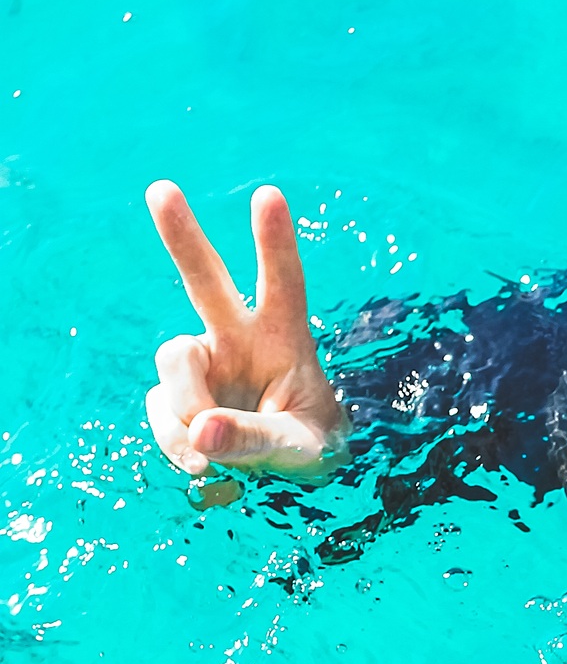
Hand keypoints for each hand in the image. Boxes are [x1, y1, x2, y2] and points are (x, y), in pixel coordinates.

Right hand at [144, 181, 350, 478]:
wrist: (287, 475)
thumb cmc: (308, 446)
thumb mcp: (299, 449)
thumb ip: (255, 439)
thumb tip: (200, 432)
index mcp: (283, 338)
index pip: (283, 285)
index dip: (275, 243)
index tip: (269, 195)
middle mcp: (237, 339)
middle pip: (204, 281)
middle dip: (182, 237)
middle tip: (161, 189)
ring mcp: (202, 364)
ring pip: (175, 362)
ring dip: (188, 405)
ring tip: (212, 451)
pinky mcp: (174, 395)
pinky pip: (163, 412)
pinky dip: (176, 441)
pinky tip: (200, 463)